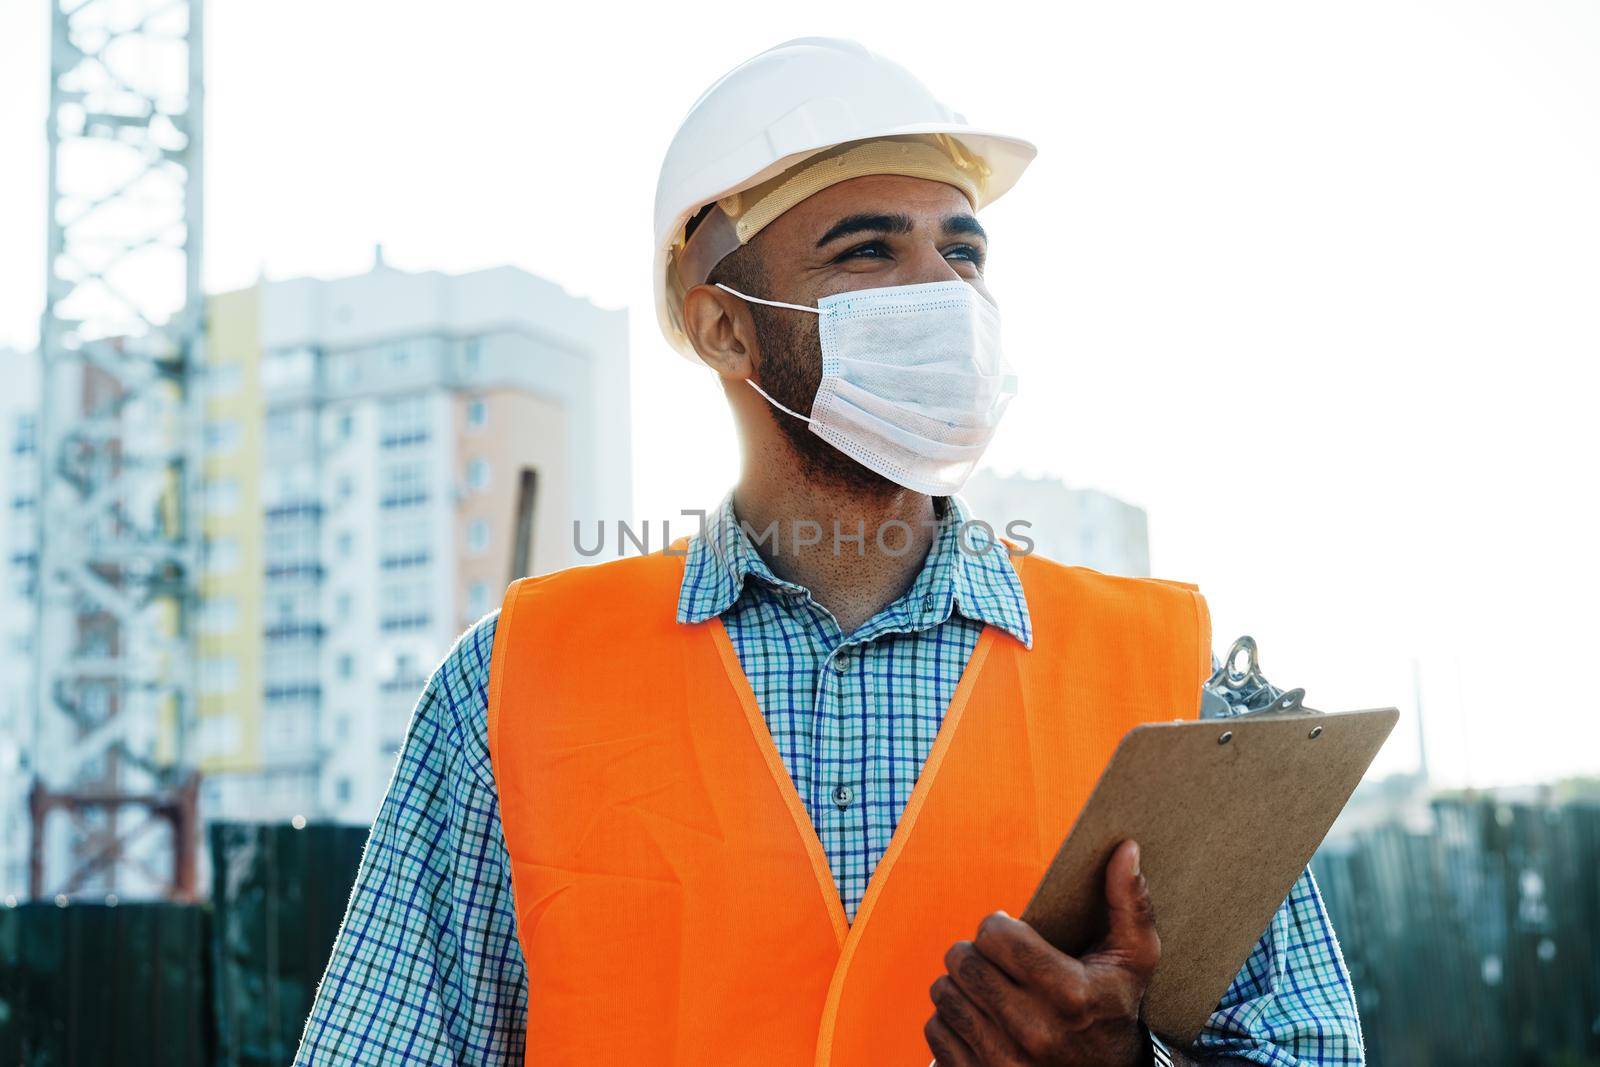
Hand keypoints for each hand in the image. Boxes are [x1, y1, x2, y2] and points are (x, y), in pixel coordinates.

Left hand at [925, 839, 1158, 1065]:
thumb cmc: (1116, 1011)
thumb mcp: (1136, 960)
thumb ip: (1130, 902)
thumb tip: (1125, 848)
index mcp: (1070, 995)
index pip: (996, 934)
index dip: (999, 926)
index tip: (1011, 933)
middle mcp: (1034, 1031)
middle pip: (963, 961)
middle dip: (975, 952)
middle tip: (994, 957)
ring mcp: (1003, 1062)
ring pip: (944, 993)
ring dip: (960, 984)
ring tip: (986, 986)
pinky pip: (935, 1031)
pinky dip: (949, 1020)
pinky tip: (978, 1018)